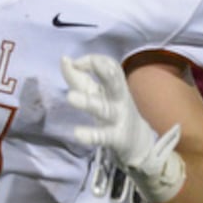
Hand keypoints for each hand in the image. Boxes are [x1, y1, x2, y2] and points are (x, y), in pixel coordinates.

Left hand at [61, 54, 184, 202]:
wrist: (138, 143)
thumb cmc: (111, 111)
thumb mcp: (96, 93)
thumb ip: (79, 77)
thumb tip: (64, 59)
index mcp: (115, 85)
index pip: (110, 65)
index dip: (93, 60)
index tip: (76, 63)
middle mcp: (119, 98)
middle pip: (114, 81)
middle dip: (101, 70)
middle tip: (80, 64)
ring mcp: (119, 118)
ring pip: (104, 108)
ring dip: (88, 102)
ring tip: (70, 97)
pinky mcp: (116, 138)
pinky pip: (103, 136)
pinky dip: (91, 135)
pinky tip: (77, 134)